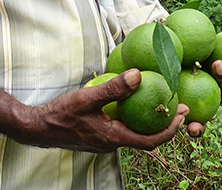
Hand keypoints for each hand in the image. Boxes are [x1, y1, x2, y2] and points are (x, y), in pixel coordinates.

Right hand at [18, 69, 187, 152]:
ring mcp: (105, 142)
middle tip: (180, 107)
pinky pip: (123, 130)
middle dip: (165, 125)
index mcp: (114, 139)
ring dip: (150, 122)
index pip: (151, 141)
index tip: (182, 114)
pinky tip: (133, 104)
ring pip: (135, 135)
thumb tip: (139, 75)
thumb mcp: (88, 98)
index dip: (170, 129)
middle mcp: (113, 144)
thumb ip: (113, 88)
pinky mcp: (99, 137)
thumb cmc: (61, 114)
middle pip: (147, 140)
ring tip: (161, 103)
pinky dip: (134, 120)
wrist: (38, 128)